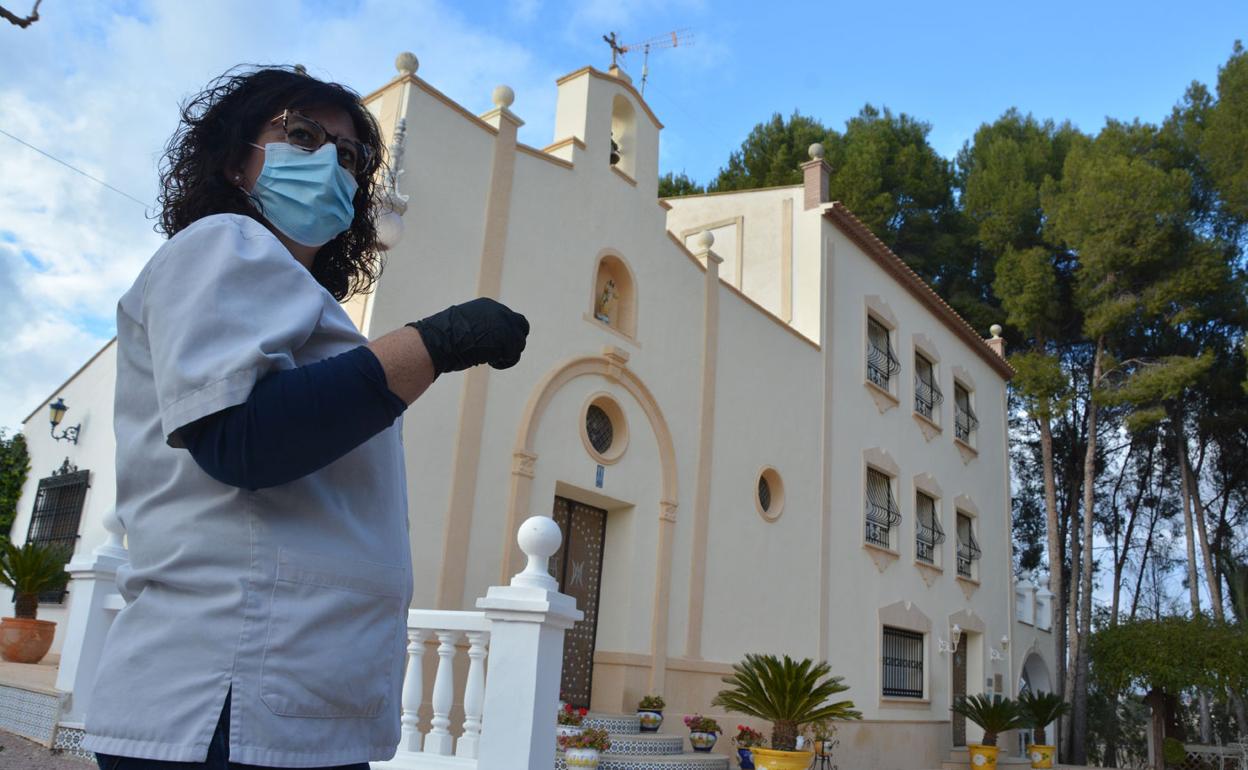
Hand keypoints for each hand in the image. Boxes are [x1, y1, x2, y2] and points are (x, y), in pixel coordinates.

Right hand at [407, 298, 528, 375]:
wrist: (440, 340)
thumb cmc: (444, 338)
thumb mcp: (463, 327)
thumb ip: (479, 330)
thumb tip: (486, 343)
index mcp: (488, 306)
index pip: (507, 319)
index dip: (502, 334)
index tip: (490, 345)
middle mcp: (500, 312)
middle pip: (521, 326)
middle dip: (514, 341)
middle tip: (500, 353)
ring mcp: (506, 324)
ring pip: (519, 343)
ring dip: (507, 354)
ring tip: (490, 359)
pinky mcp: (508, 339)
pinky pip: (514, 356)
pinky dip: (504, 363)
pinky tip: (491, 363)